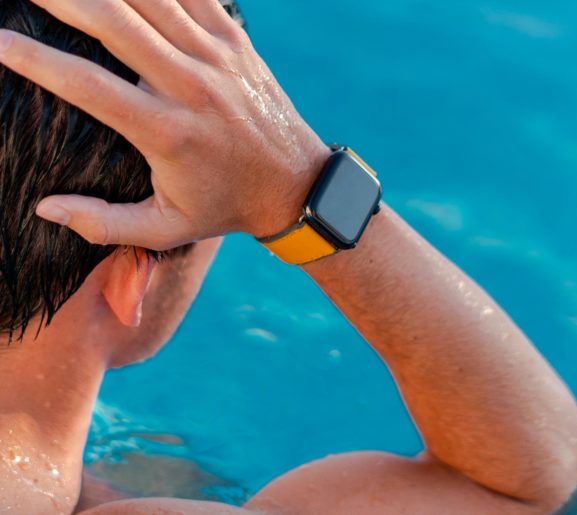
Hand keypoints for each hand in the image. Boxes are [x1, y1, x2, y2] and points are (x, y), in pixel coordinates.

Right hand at [0, 0, 330, 249]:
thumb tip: (45, 207)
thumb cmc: (225, 207)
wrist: (293, 184)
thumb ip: (104, 224)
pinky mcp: (235, 41)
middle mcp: (191, 87)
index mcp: (168, 133)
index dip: (33, 59)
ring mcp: (217, 57)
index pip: (85, 84)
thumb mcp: (167, 230)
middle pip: (112, 20)